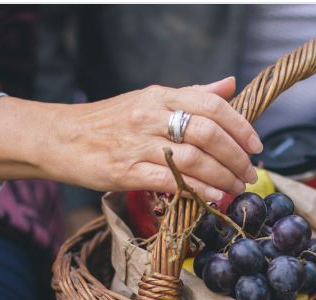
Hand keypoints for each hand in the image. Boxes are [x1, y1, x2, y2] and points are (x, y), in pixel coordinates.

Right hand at [0, 77, 261, 201]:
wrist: (59, 138)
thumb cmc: (107, 122)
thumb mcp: (148, 100)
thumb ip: (191, 95)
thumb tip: (229, 85)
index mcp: (159, 96)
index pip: (211, 104)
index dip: (240, 126)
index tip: (256, 145)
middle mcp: (151, 116)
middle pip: (208, 133)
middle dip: (236, 157)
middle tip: (249, 173)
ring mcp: (138, 144)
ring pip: (193, 158)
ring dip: (222, 177)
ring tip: (236, 188)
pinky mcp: (126, 172)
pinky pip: (170, 181)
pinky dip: (197, 190)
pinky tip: (212, 198)